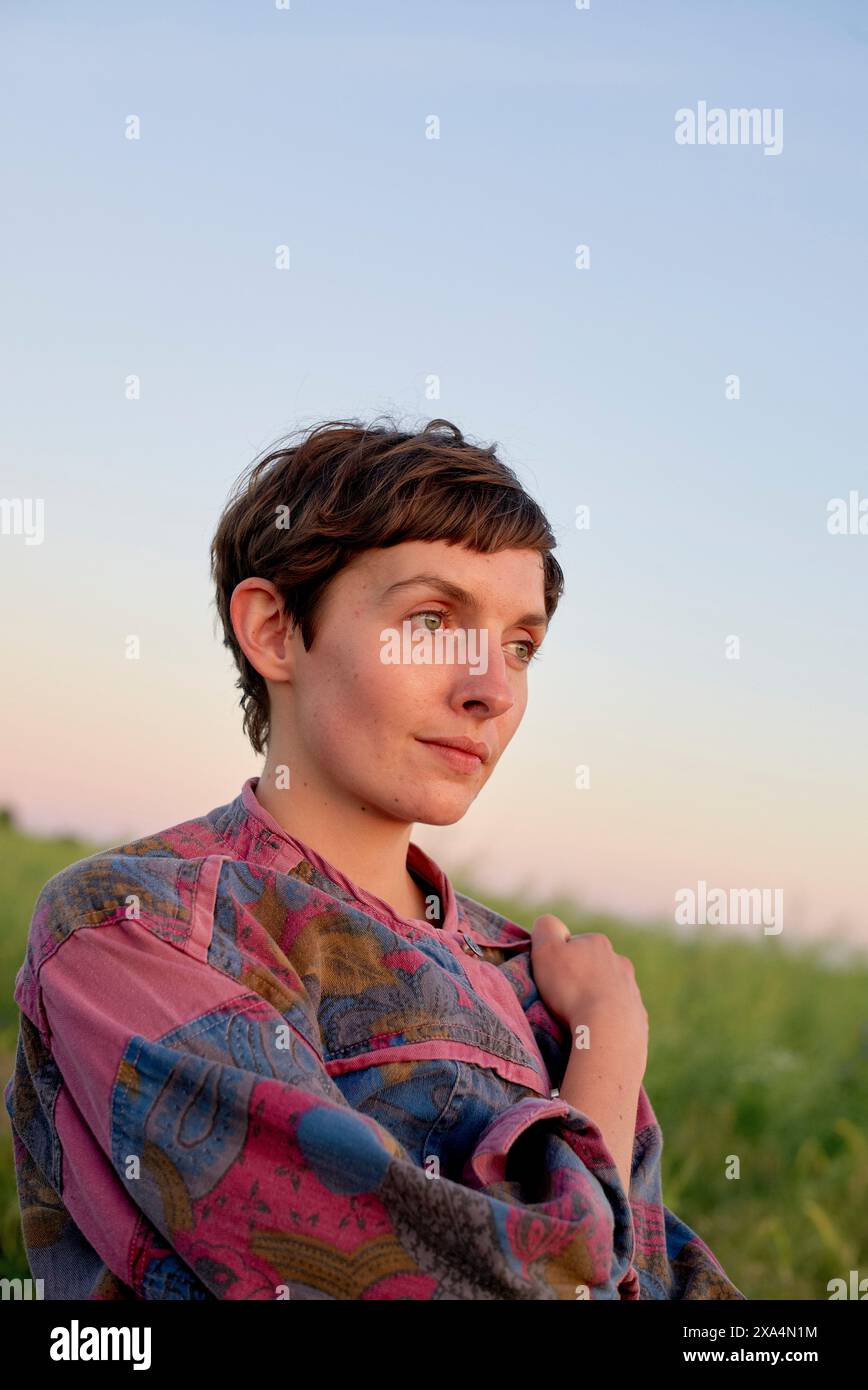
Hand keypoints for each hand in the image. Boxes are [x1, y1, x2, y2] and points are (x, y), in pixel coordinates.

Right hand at [530, 914, 648, 1078]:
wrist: (609, 1031)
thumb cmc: (572, 988)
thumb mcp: (547, 949)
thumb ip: (546, 928)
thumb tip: (549, 924)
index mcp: (599, 943)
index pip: (574, 944)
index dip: (560, 959)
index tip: (552, 977)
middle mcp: (620, 962)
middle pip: (593, 966)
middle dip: (581, 978)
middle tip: (564, 999)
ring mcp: (632, 990)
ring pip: (608, 990)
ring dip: (595, 999)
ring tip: (579, 1017)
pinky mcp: (638, 1016)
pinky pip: (619, 1014)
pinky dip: (608, 1019)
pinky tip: (596, 1030)